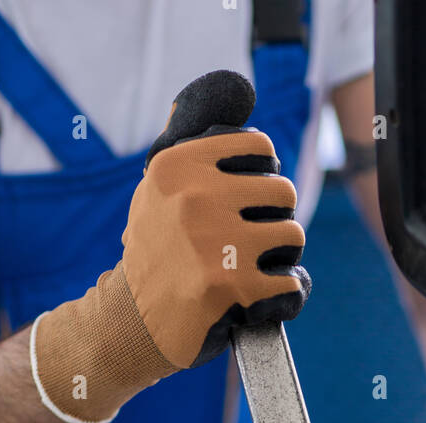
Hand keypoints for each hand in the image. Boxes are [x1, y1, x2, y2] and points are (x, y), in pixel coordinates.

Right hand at [30, 71, 309, 422]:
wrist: (131, 323)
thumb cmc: (154, 255)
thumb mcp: (156, 192)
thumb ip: (187, 150)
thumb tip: (212, 95)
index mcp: (178, 166)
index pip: (259, 148)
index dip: (265, 176)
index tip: (253, 200)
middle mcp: (196, 198)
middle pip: (283, 192)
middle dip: (276, 218)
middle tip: (256, 241)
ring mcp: (216, 244)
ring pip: (293, 235)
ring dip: (284, 256)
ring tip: (260, 267)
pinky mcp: (234, 288)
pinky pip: (292, 284)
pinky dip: (286, 296)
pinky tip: (264, 299)